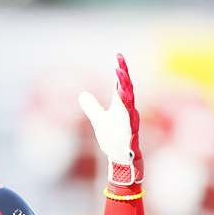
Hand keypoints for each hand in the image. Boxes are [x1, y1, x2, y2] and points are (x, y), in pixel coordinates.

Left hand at [78, 54, 142, 186]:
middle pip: (127, 89)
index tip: (118, 55)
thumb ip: (92, 107)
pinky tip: (124, 105)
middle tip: (119, 61)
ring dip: (125, 90)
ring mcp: (130, 122)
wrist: (122, 159)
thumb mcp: (99, 120)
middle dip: (123, 75)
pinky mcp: (131, 135)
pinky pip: (130, 123)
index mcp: (121, 105)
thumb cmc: (114, 138)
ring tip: (120, 77)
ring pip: (129, 104)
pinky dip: (128, 114)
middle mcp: (128, 111)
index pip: (120, 84)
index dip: (119, 70)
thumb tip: (82, 94)